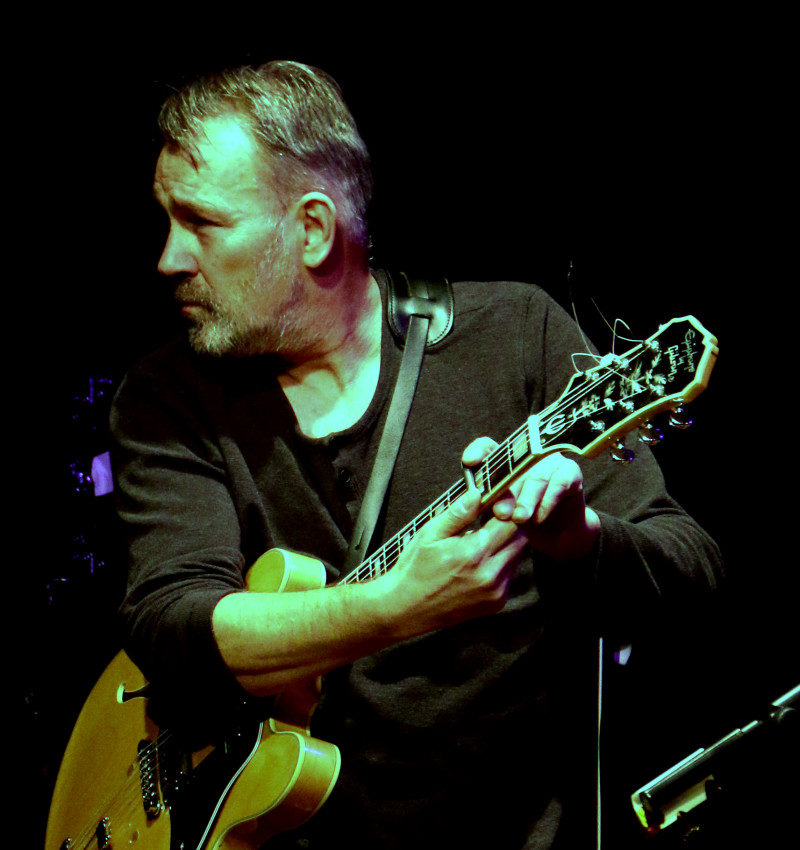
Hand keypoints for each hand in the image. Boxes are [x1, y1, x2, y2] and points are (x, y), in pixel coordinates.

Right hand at [381, 484, 527, 635]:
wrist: (407, 609)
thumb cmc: (415, 568)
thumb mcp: (430, 534)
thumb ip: (458, 514)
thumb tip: (477, 492)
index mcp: (473, 553)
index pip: (510, 522)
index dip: (505, 509)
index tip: (494, 506)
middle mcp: (490, 574)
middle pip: (520, 539)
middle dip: (509, 526)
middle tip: (488, 522)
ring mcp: (495, 592)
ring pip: (517, 557)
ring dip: (506, 545)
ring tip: (480, 544)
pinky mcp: (496, 603)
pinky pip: (509, 575)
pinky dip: (501, 565)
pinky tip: (479, 564)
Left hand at [462, 437, 600, 562]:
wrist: (554, 534)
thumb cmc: (521, 520)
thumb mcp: (499, 512)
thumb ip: (490, 505)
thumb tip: (486, 507)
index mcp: (505, 461)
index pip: (488, 447)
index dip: (479, 451)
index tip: (470, 462)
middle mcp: (527, 456)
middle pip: (513, 466)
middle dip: (505, 491)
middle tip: (500, 512)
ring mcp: (549, 462)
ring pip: (536, 477)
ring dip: (527, 500)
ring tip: (519, 518)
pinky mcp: (570, 473)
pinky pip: (559, 484)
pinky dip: (547, 502)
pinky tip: (539, 517)